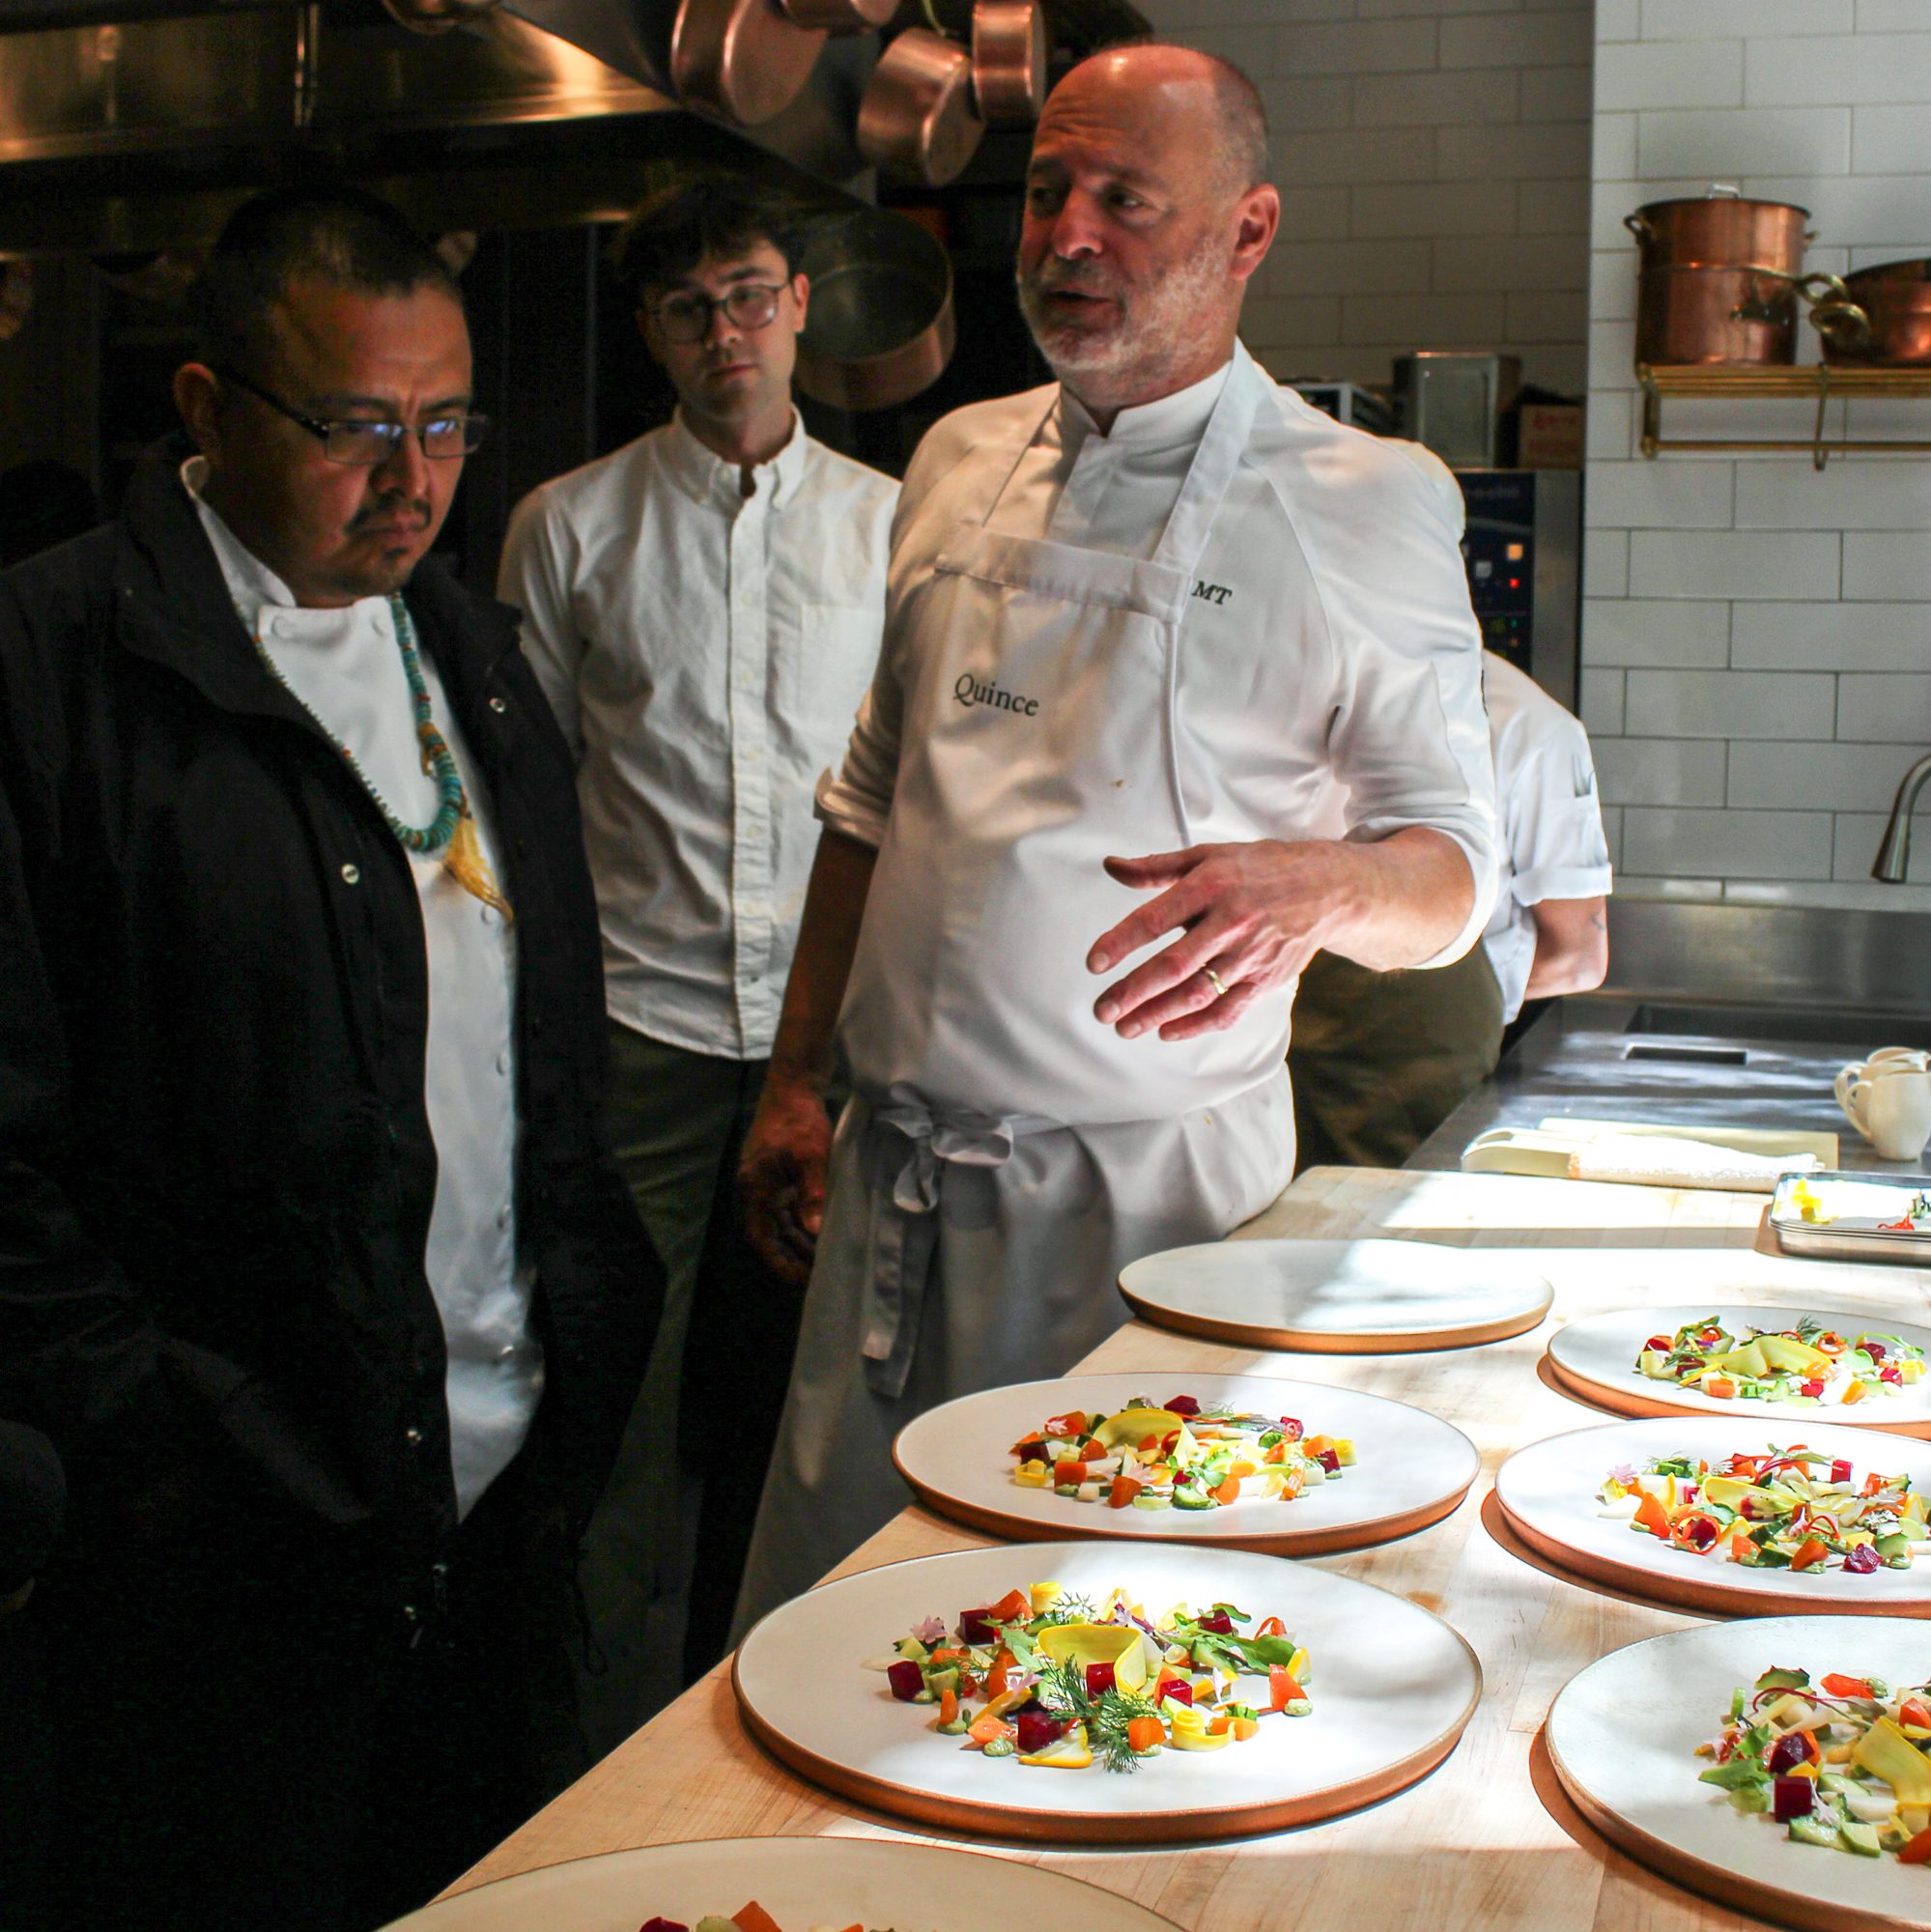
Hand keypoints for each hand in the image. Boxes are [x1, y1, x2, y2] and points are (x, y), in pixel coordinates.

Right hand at [739, 1079, 832, 1286]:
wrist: (794, 1082)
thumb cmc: (799, 1118)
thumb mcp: (810, 1158)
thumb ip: (811, 1196)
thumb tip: (815, 1232)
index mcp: (754, 1187)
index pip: (761, 1237)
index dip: (779, 1261)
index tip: (800, 1278)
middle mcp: (755, 1186)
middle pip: (769, 1232)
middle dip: (791, 1254)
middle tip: (815, 1275)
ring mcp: (766, 1178)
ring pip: (779, 1219)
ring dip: (797, 1238)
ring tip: (820, 1259)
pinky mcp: (778, 1169)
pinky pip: (786, 1204)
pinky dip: (800, 1218)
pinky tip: (818, 1228)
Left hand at [1086, 839, 1352, 1041]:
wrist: (1326, 888)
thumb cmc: (1259, 869)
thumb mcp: (1208, 856)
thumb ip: (1156, 867)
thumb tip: (1111, 866)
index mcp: (1211, 886)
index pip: (1156, 918)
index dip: (1122, 942)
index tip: (1095, 962)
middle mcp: (1230, 922)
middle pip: (1174, 965)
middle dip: (1134, 991)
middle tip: (1102, 1009)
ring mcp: (1250, 954)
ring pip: (1198, 993)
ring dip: (1157, 1014)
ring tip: (1125, 1027)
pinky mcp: (1265, 979)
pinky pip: (1228, 1010)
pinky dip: (1196, 1025)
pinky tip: (1167, 1031)